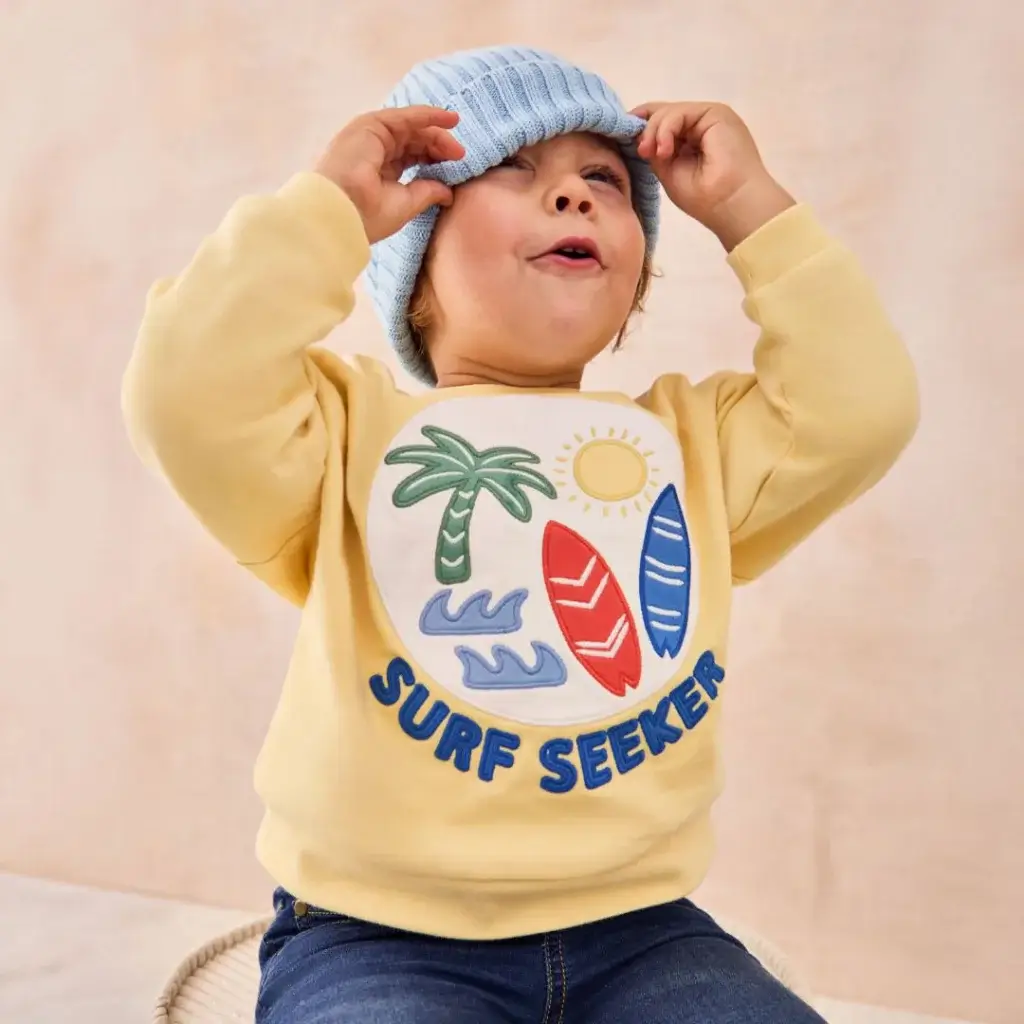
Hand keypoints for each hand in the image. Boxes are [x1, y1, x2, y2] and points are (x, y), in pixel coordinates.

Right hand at [315, 106, 465, 244]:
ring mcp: (369, 137)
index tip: (455, 165)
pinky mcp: (369, 126)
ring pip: (410, 127)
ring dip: (435, 129)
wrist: (340, 213)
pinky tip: (447, 118)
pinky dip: (427, 115)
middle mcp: (372, 151)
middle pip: (412, 140)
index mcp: (377, 171)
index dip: (433, 158)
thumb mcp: (405, 204)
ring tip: (456, 133)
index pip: (410, 157)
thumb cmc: (366, 215)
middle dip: (438, 144)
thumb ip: (426, 193)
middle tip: (460, 154)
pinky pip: (404, 116)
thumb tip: (448, 192)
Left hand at [631, 102, 794, 250]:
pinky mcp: (716, 113)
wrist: (731, 204)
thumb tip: (638, 135)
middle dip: (645, 130)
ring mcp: (709, 118)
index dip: (641, 126)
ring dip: (654, 131)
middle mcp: (701, 126)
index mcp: (693, 141)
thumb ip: (656, 151)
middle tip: (641, 152)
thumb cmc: (704, 198)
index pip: (662, 124)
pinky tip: (664, 150)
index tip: (623, 137)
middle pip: (663, 113)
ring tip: (651, 153)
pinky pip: (680, 112)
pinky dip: (665, 129)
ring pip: (669, 112)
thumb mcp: (669, 172)